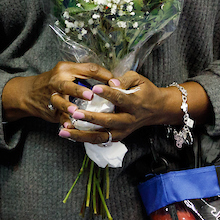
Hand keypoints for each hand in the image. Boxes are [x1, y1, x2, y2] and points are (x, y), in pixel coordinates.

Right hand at [0, 61, 112, 123]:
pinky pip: (57, 116)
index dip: (103, 75)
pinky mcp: (49, 109)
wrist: (29, 93)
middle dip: (79, 91)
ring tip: (75, 111)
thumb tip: (114, 83)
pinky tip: (68, 126)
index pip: (88, 69)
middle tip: (91, 95)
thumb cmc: (56, 82)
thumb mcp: (69, 72)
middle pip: (68, 85)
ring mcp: (52, 96)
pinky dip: (63, 121)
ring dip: (67, 106)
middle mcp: (57, 81)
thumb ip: (89, 75)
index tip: (116, 84)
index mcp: (67, 69)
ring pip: (59, 101)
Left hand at [58, 69, 172, 144]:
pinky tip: (69, 134)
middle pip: (108, 121)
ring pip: (100, 136)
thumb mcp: (139, 80)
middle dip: (90, 118)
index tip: (94, 88)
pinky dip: (83, 138)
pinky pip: (98, 140)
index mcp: (134, 103)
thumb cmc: (144, 91)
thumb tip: (111, 81)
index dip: (108, 93)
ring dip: (81, 134)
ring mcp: (122, 131)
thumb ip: (124, 79)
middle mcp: (128, 120)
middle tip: (75, 112)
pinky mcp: (116, 137)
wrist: (156, 110)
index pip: (120, 98)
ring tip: (63, 131)